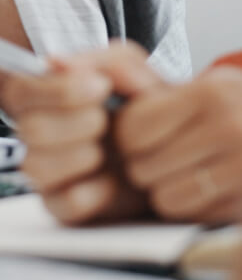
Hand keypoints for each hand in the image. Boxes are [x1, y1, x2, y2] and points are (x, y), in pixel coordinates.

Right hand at [3, 42, 159, 223]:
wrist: (183, 157)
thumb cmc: (152, 110)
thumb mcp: (139, 74)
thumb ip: (104, 63)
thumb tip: (54, 61)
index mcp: (47, 98)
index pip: (20, 90)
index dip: (56, 91)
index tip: (100, 87)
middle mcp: (40, 134)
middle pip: (26, 129)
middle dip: (73, 123)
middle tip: (104, 120)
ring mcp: (49, 174)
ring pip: (34, 167)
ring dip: (77, 156)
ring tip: (106, 151)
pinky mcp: (65, 208)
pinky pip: (61, 204)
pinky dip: (91, 193)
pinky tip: (111, 182)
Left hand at [115, 65, 241, 222]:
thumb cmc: (202, 102)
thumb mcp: (165, 75)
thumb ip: (110, 65)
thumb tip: (55, 61)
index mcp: (210, 96)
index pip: (133, 129)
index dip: (126, 134)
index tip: (138, 128)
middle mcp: (232, 131)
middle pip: (144, 167)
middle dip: (141, 162)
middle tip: (159, 150)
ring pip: (164, 198)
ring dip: (161, 187)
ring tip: (177, 167)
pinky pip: (189, 217)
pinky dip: (184, 206)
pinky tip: (195, 185)